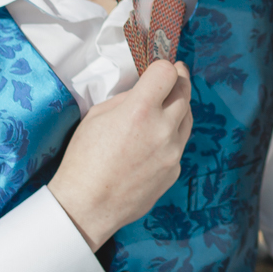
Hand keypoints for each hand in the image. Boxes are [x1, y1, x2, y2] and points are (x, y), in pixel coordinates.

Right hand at [49, 60, 192, 249]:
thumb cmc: (84, 159)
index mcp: (140, 111)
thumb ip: (126, 99)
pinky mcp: (174, 170)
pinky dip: (172, 135)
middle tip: (175, 73)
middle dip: (179, 79)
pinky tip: (157, 137)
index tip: (160, 66)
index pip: (167, 72)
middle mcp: (163, 129)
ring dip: (180, 105)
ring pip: (188, 117)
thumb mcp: (97, 116)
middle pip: (184, 92)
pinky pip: (179, 144)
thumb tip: (143, 91)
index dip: (163, 65)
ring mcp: (172, 152)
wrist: (87, 206)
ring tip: (169, 101)